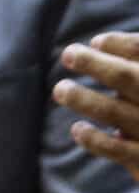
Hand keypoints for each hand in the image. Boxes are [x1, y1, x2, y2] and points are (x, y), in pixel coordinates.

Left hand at [57, 33, 138, 179]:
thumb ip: (134, 64)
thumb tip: (97, 43)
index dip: (121, 44)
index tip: (96, 42)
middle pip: (128, 78)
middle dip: (96, 64)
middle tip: (68, 54)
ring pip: (114, 112)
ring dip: (84, 99)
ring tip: (60, 89)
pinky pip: (116, 150)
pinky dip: (94, 139)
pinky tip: (77, 129)